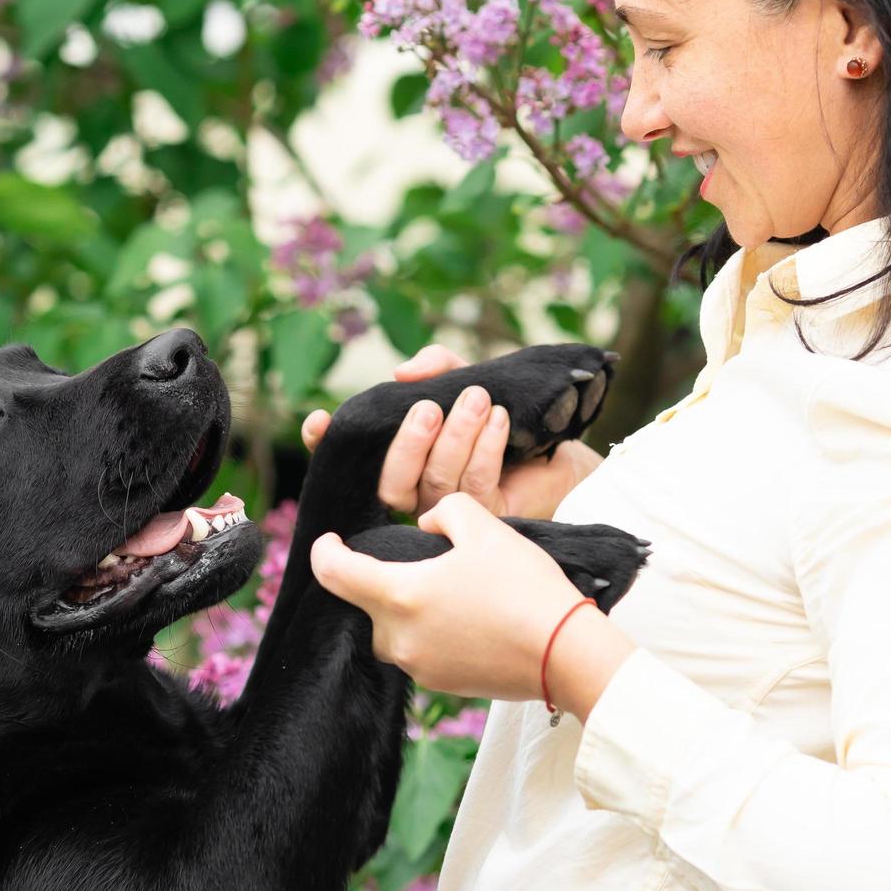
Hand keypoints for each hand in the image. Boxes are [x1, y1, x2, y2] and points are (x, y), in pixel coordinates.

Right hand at [300, 345, 603, 519]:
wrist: (571, 451)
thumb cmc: (513, 416)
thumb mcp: (472, 377)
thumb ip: (439, 367)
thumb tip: (404, 372)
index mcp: (406, 462)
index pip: (357, 462)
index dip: (330, 445)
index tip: (320, 420)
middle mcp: (420, 495)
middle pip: (392, 484)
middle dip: (408, 444)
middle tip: (430, 407)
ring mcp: (450, 515)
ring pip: (436, 484)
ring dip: (456, 438)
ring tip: (479, 400)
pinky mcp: (485, 522)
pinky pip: (475, 490)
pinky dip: (485, 449)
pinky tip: (500, 421)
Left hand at [309, 492, 635, 715]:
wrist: (565, 652)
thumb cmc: (523, 587)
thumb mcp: (484, 526)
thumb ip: (444, 510)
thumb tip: (428, 524)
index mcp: (399, 597)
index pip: (334, 574)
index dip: (325, 552)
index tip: (330, 541)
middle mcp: (399, 640)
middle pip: (367, 605)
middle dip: (383, 582)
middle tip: (422, 563)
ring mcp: (420, 668)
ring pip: (396, 630)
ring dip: (411, 609)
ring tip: (454, 591)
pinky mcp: (443, 686)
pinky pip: (421, 651)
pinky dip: (433, 632)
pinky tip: (470, 619)